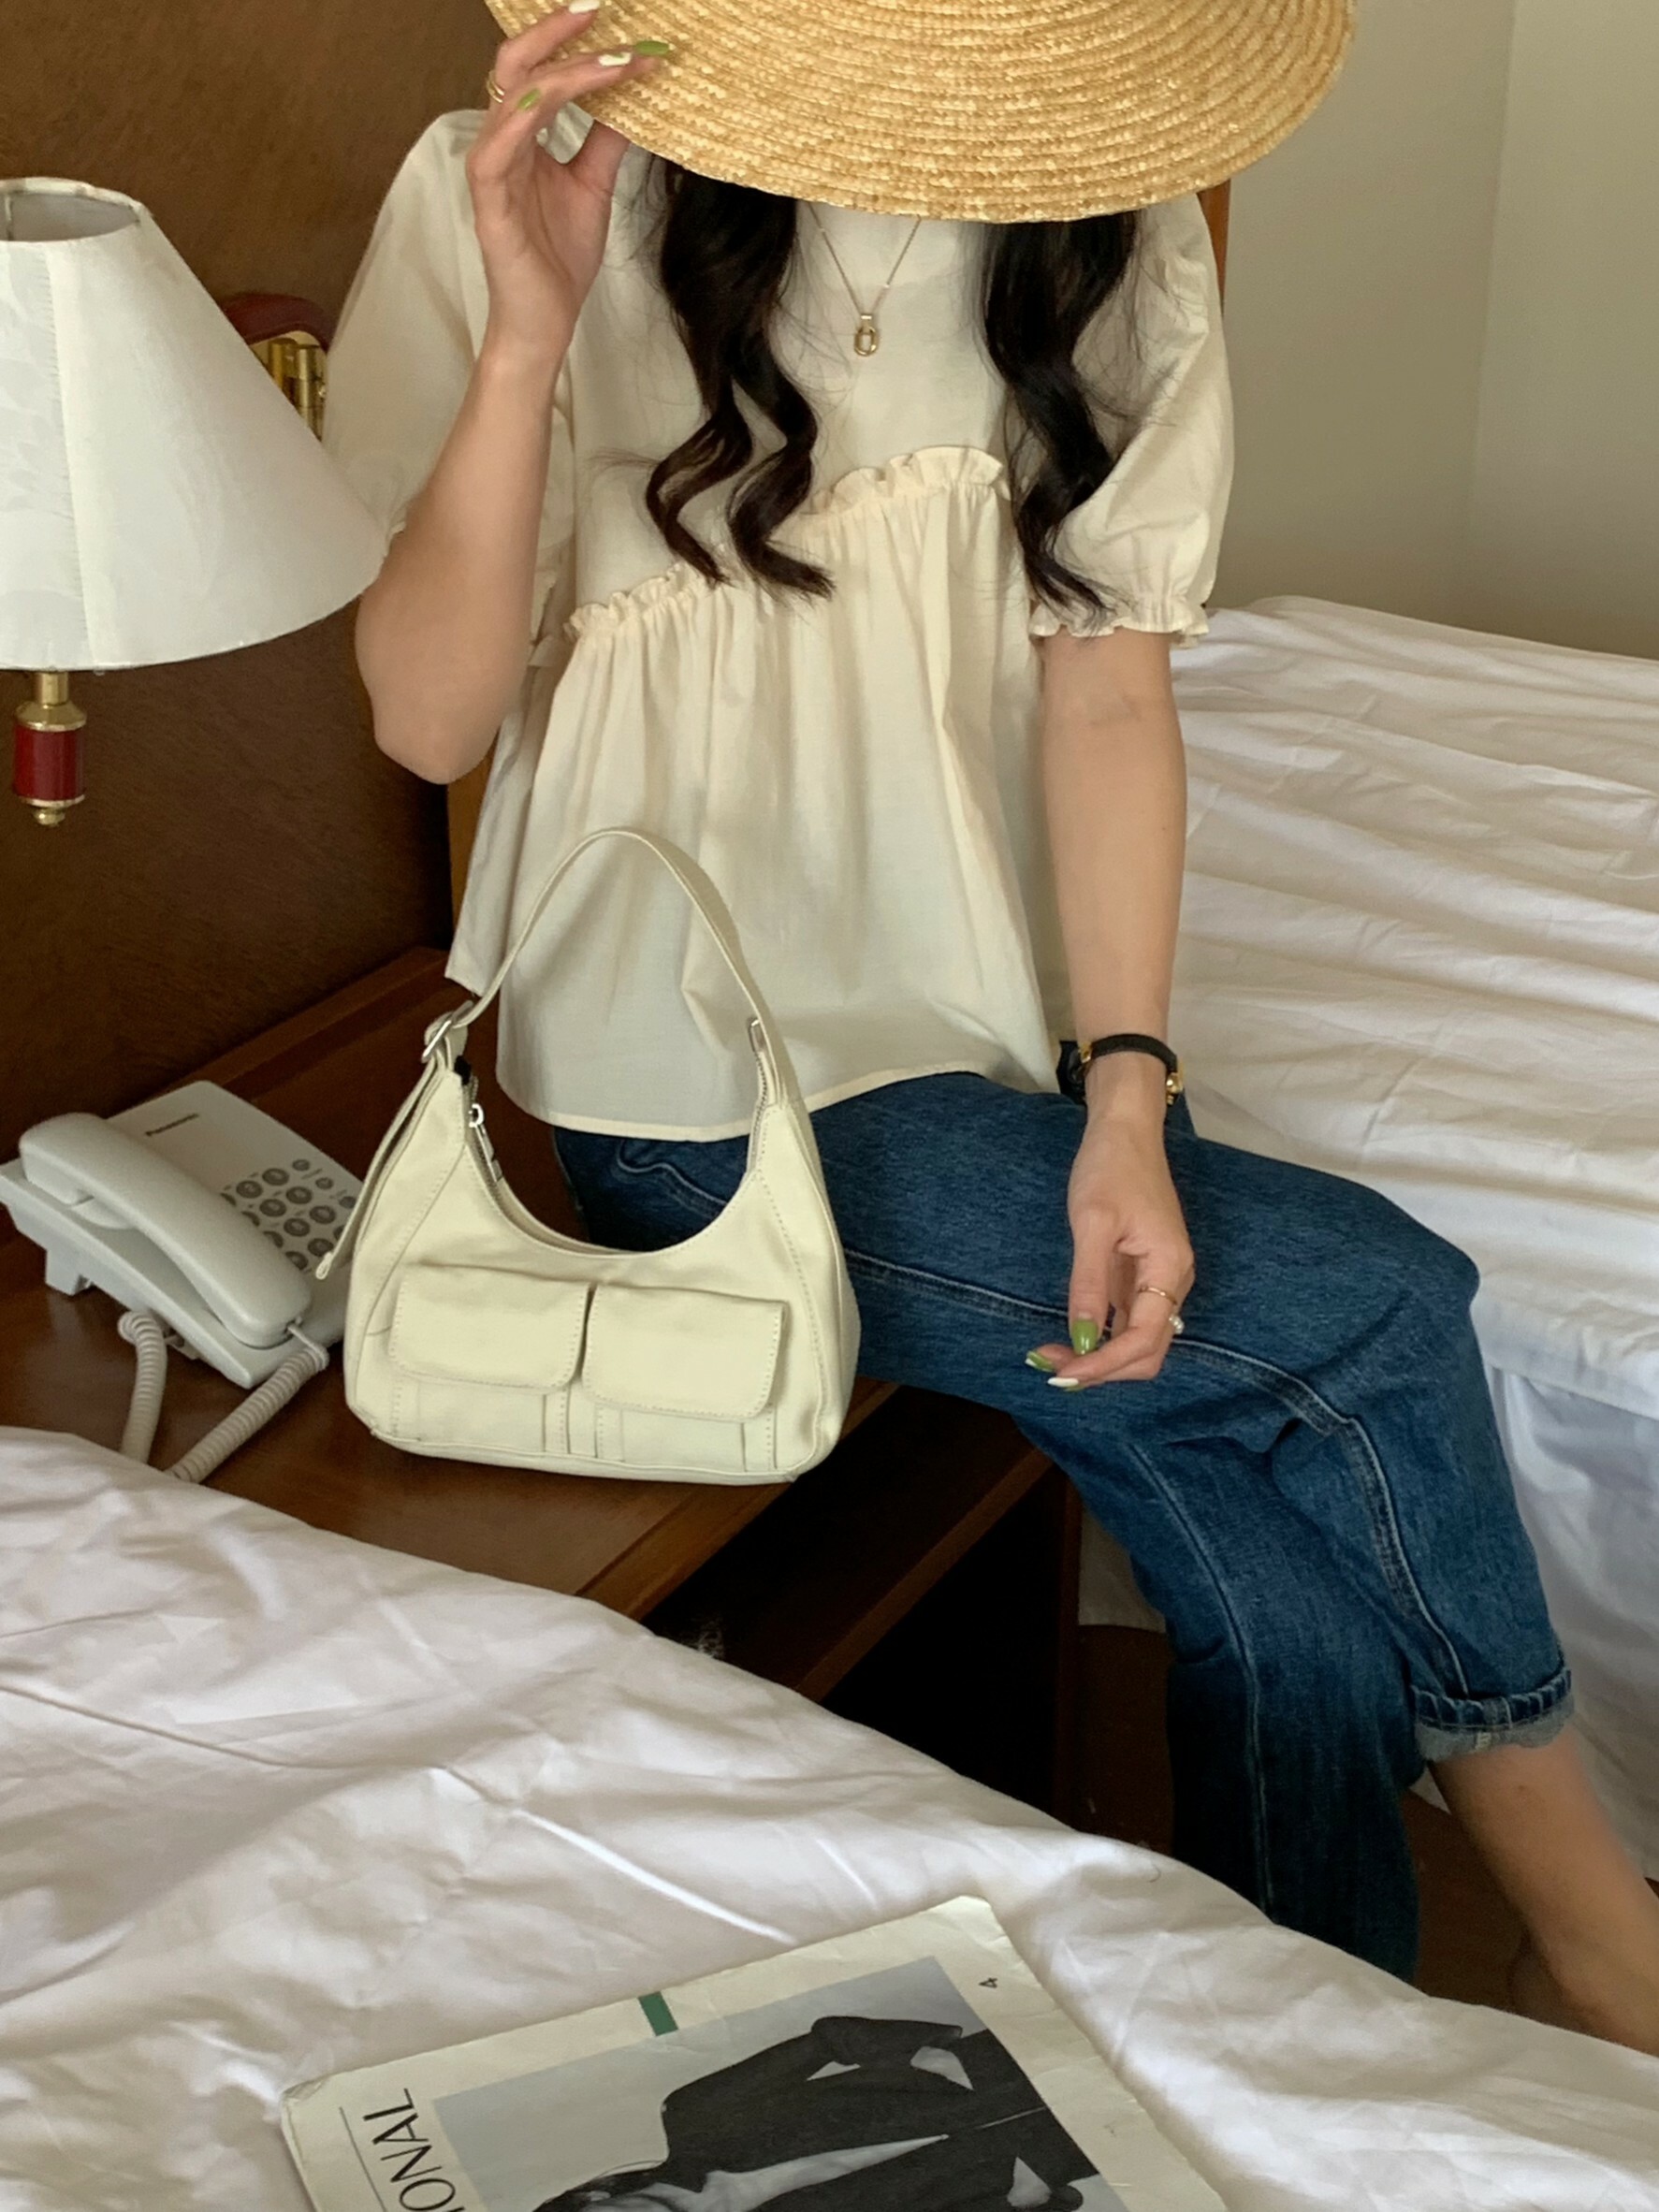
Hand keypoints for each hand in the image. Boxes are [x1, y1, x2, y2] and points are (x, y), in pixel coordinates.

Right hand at [466, 9, 664, 368]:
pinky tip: (554, 97)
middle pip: (517, 63)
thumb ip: (606, 140)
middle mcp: (503, 141)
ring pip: (514, 96)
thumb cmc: (560, 258)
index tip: (626, 26)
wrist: (545, 322)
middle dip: (557, 30)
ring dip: (563, 72)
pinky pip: (497, 149)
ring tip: (613, 58)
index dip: (578, 43)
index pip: (543, 69)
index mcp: (525, 135)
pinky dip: (524, 117)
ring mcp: (492, 170)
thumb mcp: (595, 186)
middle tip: (601, 5)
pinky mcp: (489, 204)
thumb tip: (633, 94)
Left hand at [1031, 1071, 1194, 1387]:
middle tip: (1051, 1367)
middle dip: (1102, 1369)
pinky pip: (1127, 1320)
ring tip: (1052, 1354)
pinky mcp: (1142, 1274)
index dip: (1105, 1365)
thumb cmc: (1110, 1167)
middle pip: (1147, 1352)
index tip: (1064, 1373)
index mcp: (1170, 1268)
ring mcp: (1159, 1279)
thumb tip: (1081, 1337)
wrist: (1126, 1130)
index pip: (1144, 1341)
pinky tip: (1069, 1335)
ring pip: (1137, 1341)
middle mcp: (1173, 1281)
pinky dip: (1100, 1336)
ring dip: (1099, 1356)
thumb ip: (1089, 1283)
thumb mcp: (1093, 1223)